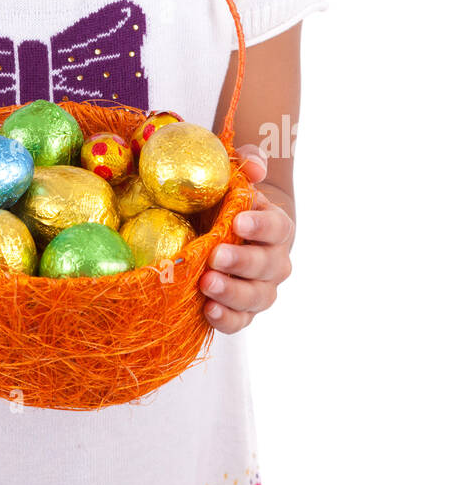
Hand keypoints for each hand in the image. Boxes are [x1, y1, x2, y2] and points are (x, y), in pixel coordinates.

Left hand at [199, 144, 293, 333]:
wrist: (227, 232)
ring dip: (233, 293)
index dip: (261, 226)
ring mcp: (261, 288)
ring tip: (207, 284)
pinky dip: (227, 319)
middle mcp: (275, 261)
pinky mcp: (242, 310)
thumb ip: (246, 164)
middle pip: (268, 266)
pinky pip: (240, 321)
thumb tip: (254, 166)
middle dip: (242, 262)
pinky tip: (208, 310)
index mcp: (277, 227)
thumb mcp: (236, 176)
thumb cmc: (231, 200)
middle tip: (216, 256)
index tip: (239, 222)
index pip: (277, 228)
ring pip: (257, 297)